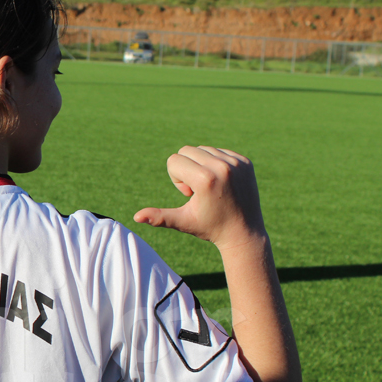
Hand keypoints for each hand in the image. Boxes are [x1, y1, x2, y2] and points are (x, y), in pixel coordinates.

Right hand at [133, 146, 265, 250]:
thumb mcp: (183, 221)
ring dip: (200, 165)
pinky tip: (223, 184)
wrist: (244, 232)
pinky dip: (215, 164)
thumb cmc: (210, 227)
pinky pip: (219, 152)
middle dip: (186, 169)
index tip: (191, 195)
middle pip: (186, 151)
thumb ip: (159, 216)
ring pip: (202, 149)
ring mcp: (236, 163)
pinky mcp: (245, 161)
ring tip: (211, 187)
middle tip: (199, 191)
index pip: (174, 160)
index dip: (176, 179)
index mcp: (204, 179)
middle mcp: (222, 167)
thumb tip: (136, 217)